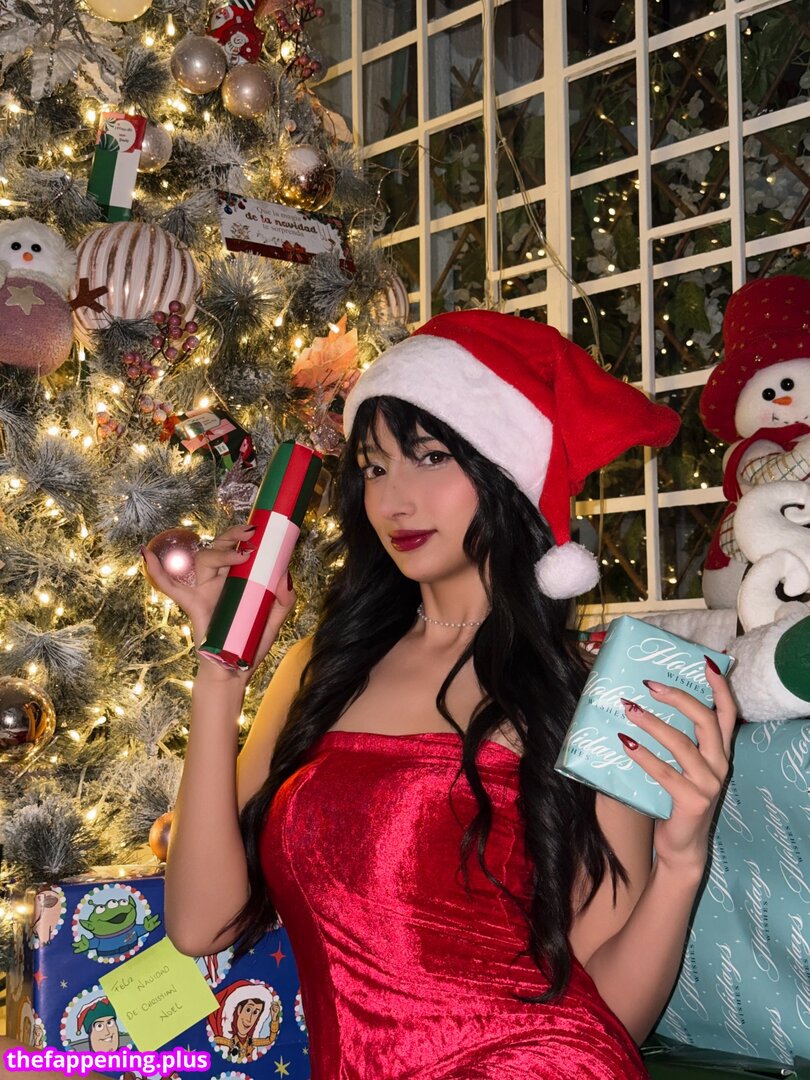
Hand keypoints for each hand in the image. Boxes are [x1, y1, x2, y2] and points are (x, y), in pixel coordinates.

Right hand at [141, 525, 296, 680]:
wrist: (236, 670)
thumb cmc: (251, 643)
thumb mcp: (275, 619)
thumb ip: (283, 599)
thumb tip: (282, 575)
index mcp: (237, 580)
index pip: (237, 550)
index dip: (244, 537)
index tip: (260, 528)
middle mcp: (219, 581)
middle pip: (219, 547)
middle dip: (233, 535)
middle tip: (251, 532)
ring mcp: (204, 590)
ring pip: (203, 559)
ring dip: (220, 552)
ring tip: (241, 556)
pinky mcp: (193, 603)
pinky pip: (171, 585)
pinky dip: (158, 570)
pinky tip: (146, 553)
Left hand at [619, 659, 735, 873]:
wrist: (681, 847)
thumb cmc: (675, 797)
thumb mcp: (681, 766)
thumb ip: (675, 740)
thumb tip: (641, 703)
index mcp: (719, 752)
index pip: (727, 714)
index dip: (719, 687)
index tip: (706, 662)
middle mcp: (720, 765)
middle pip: (705, 721)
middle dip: (678, 698)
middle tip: (648, 684)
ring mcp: (708, 784)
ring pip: (682, 743)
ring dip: (653, 723)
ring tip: (629, 709)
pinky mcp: (693, 801)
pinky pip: (665, 772)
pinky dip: (643, 755)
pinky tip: (625, 743)